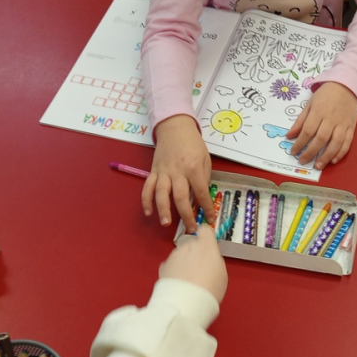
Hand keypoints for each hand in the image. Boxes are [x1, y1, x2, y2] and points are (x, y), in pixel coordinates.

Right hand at [143, 116, 213, 231]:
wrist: (174, 128)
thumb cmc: (193, 144)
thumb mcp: (205, 159)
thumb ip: (203, 178)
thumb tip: (201, 198)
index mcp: (193, 168)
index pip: (200, 192)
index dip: (206, 207)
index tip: (210, 219)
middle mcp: (177, 171)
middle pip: (180, 196)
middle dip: (186, 215)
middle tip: (190, 229)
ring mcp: (163, 172)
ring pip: (161, 193)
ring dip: (163, 209)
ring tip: (165, 224)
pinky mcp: (153, 171)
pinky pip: (147, 187)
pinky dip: (146, 200)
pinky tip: (148, 213)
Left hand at [158, 218, 227, 303]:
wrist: (185, 304)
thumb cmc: (208, 290)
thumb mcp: (221, 274)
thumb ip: (215, 260)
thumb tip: (210, 259)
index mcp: (205, 246)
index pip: (205, 230)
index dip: (207, 237)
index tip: (208, 245)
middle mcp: (188, 247)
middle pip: (192, 244)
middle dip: (195, 254)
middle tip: (199, 271)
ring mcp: (174, 256)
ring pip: (180, 255)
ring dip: (184, 264)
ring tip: (189, 281)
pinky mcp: (163, 267)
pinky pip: (171, 266)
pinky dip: (174, 272)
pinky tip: (180, 284)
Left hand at [286, 82, 356, 167]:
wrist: (347, 86)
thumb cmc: (326, 95)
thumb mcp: (310, 104)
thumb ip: (300, 121)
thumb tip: (289, 136)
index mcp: (318, 112)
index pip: (308, 131)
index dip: (300, 143)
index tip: (294, 151)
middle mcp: (331, 119)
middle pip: (321, 139)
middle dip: (311, 152)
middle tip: (303, 161)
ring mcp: (343, 124)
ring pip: (335, 143)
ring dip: (326, 156)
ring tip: (318, 166)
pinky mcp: (351, 127)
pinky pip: (347, 142)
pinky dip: (341, 153)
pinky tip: (334, 160)